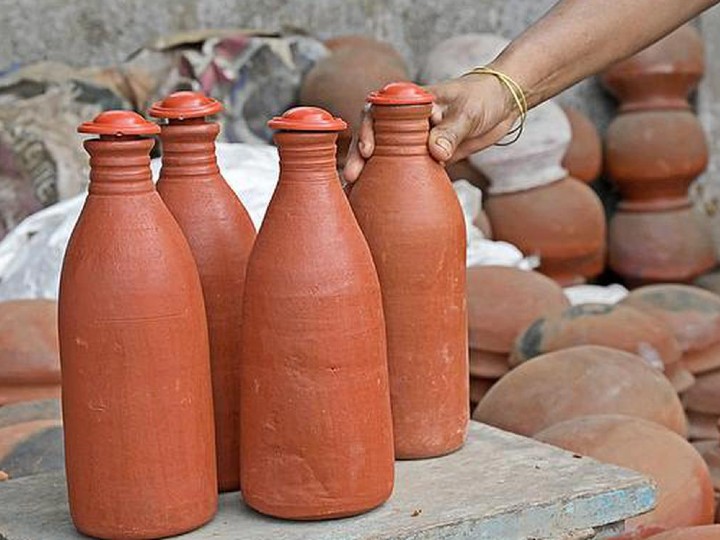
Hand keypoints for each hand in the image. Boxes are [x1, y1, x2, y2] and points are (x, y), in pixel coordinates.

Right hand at [343, 72, 517, 182]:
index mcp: (409, 101)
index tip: (368, 150)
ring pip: (385, 155)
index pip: (376, 111)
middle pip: (373, 136)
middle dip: (359, 157)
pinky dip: (392, 181)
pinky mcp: (426, 156)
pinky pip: (404, 168)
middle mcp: (405, 119)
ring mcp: (414, 139)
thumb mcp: (469, 113)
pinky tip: (379, 198)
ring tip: (356, 192)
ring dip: (371, 172)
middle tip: (353, 178)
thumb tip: (435, 153)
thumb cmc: (483, 98)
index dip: (367, 130)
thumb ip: (451, 132)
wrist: (503, 103)